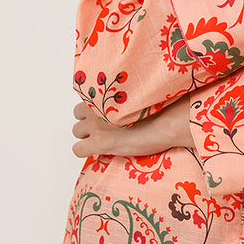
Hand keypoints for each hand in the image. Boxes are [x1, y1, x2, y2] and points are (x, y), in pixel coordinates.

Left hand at [71, 97, 194, 157]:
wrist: (167, 120)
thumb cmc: (162, 106)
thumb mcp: (140, 91)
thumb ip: (127, 93)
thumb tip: (129, 94)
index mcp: (106, 92)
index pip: (88, 97)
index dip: (97, 108)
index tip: (108, 114)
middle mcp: (97, 107)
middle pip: (78, 113)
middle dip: (88, 120)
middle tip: (104, 127)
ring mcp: (96, 125)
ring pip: (76, 131)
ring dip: (87, 136)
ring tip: (104, 140)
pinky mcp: (99, 143)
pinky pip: (77, 149)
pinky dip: (85, 151)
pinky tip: (99, 152)